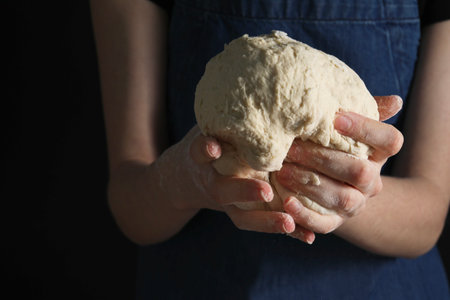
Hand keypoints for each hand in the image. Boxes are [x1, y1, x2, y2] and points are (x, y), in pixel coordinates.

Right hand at [157, 126, 295, 234]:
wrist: (188, 179)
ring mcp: (228, 203)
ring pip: (241, 217)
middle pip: (222, 191)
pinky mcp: (243, 214)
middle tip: (265, 191)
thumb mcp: (210, 127)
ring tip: (290, 223)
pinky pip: (262, 225)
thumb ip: (228, 118)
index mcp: (203, 159)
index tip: (212, 146)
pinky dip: (285, 232)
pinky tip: (307, 236)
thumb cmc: (209, 144)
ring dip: (266, 221)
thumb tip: (258, 81)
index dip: (204, 149)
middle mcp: (214, 183)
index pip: (198, 152)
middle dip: (242, 191)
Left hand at [275, 96, 403, 241]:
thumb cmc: (334, 146)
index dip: (366, 130)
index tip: (335, 119)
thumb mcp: (346, 128)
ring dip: (311, 185)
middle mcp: (371, 182)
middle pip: (360, 172)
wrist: (330, 185)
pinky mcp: (334, 223)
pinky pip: (324, 225)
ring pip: (342, 199)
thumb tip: (396, 101)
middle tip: (293, 149)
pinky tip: (287, 203)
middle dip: (324, 159)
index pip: (390, 141)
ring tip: (282, 172)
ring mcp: (355, 205)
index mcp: (378, 154)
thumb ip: (363, 111)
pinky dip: (305, 216)